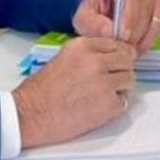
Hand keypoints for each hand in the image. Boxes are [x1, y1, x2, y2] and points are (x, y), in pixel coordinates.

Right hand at [13, 36, 135, 148]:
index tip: (116, 62)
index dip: (117, 54)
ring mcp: (105, 83)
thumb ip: (88, 54)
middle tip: (110, 80)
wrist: (30, 115)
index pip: (116, 44)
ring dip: (120, 87)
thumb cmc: (40, 91)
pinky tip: (97, 107)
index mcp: (83, 47)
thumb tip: (110, 57)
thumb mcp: (63, 58)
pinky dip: (114, 105)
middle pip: (127, 60)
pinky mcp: (109, 104)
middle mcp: (96, 61)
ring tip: (101, 95)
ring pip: (129, 79)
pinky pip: (124, 101)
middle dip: (120, 69)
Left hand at [73, 0, 159, 52]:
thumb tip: (108, 30)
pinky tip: (138, 45)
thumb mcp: (83, 20)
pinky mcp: (157, 4)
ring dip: (143, 33)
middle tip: (126, 44)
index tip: (123, 34)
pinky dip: (150, 36)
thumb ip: (92, 24)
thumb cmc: (93, 14)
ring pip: (154, 10)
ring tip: (130, 48)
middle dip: (136, 26)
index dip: (128, 13)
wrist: (99, 17)